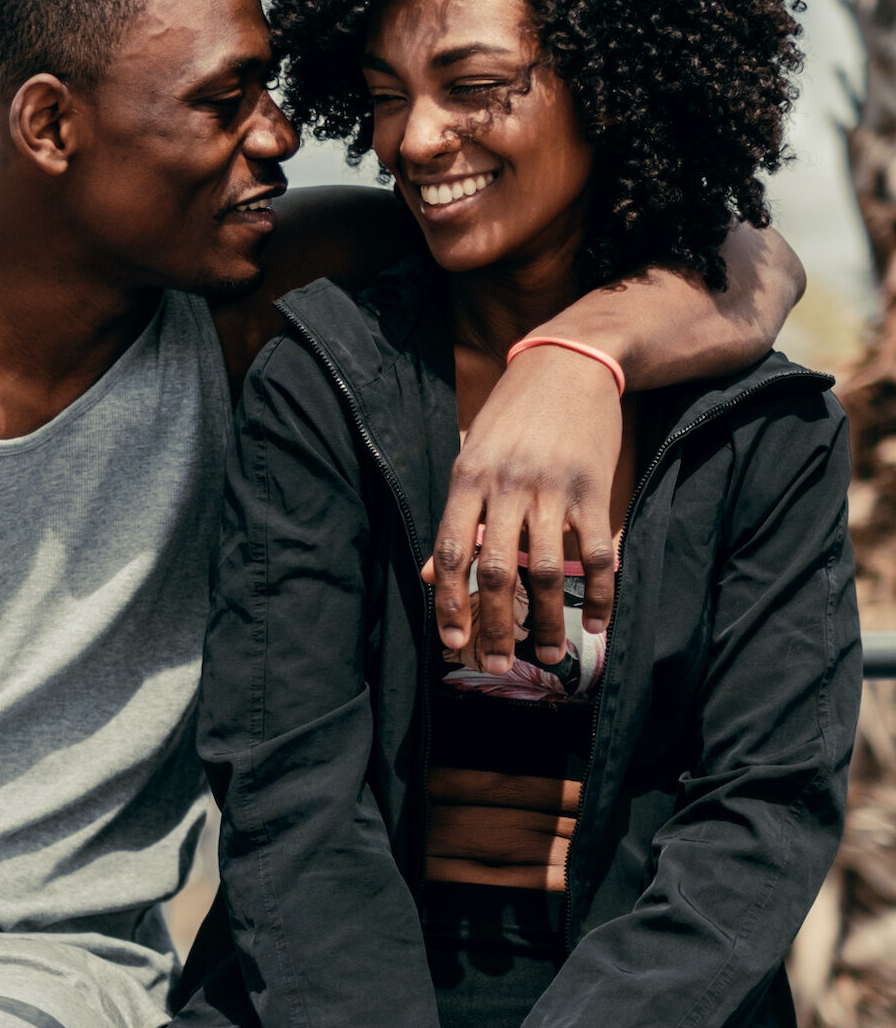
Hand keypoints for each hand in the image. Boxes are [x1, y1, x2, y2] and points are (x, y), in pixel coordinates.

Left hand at [423, 348, 621, 670]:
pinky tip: (595, 622)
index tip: (453, 644)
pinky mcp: (594, 488)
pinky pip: (597, 552)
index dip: (449, 604)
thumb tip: (427, 573)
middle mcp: (506, 486)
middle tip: (498, 665)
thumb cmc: (513, 414)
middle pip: (498, 573)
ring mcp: (552, 488)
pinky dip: (599, 593)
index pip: (450, 553)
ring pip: (549, 571)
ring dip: (549, 621)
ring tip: (550, 654)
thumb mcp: (472, 456)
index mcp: (467, 479)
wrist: (570, 362)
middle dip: (497, 627)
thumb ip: (456, 517)